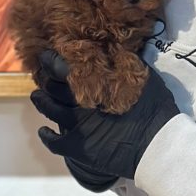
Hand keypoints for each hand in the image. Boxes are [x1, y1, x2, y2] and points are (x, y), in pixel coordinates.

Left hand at [32, 51, 178, 180]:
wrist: (158, 146)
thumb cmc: (155, 109)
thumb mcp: (143, 76)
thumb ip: (124, 62)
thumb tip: (114, 47)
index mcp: (94, 83)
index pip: (62, 67)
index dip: (51, 60)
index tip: (46, 56)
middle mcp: (80, 102)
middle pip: (52, 87)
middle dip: (45, 79)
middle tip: (42, 75)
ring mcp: (78, 126)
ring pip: (49, 110)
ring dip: (40, 101)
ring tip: (37, 96)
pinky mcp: (79, 148)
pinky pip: (54, 142)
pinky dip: (46, 135)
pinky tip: (43, 130)